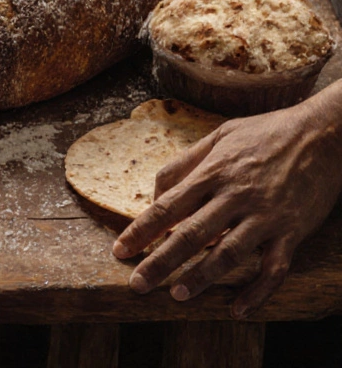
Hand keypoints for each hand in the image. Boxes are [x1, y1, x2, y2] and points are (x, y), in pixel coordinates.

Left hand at [113, 88, 341, 318]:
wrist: (325, 133)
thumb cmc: (266, 132)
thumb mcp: (219, 135)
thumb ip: (184, 163)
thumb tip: (156, 192)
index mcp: (213, 172)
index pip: (167, 206)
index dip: (140, 231)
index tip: (119, 251)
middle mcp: (235, 195)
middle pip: (190, 234)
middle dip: (160, 262)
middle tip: (137, 284)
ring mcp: (265, 215)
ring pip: (228, 254)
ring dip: (201, 277)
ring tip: (178, 295)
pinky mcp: (293, 230)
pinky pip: (274, 267)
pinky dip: (257, 291)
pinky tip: (239, 309)